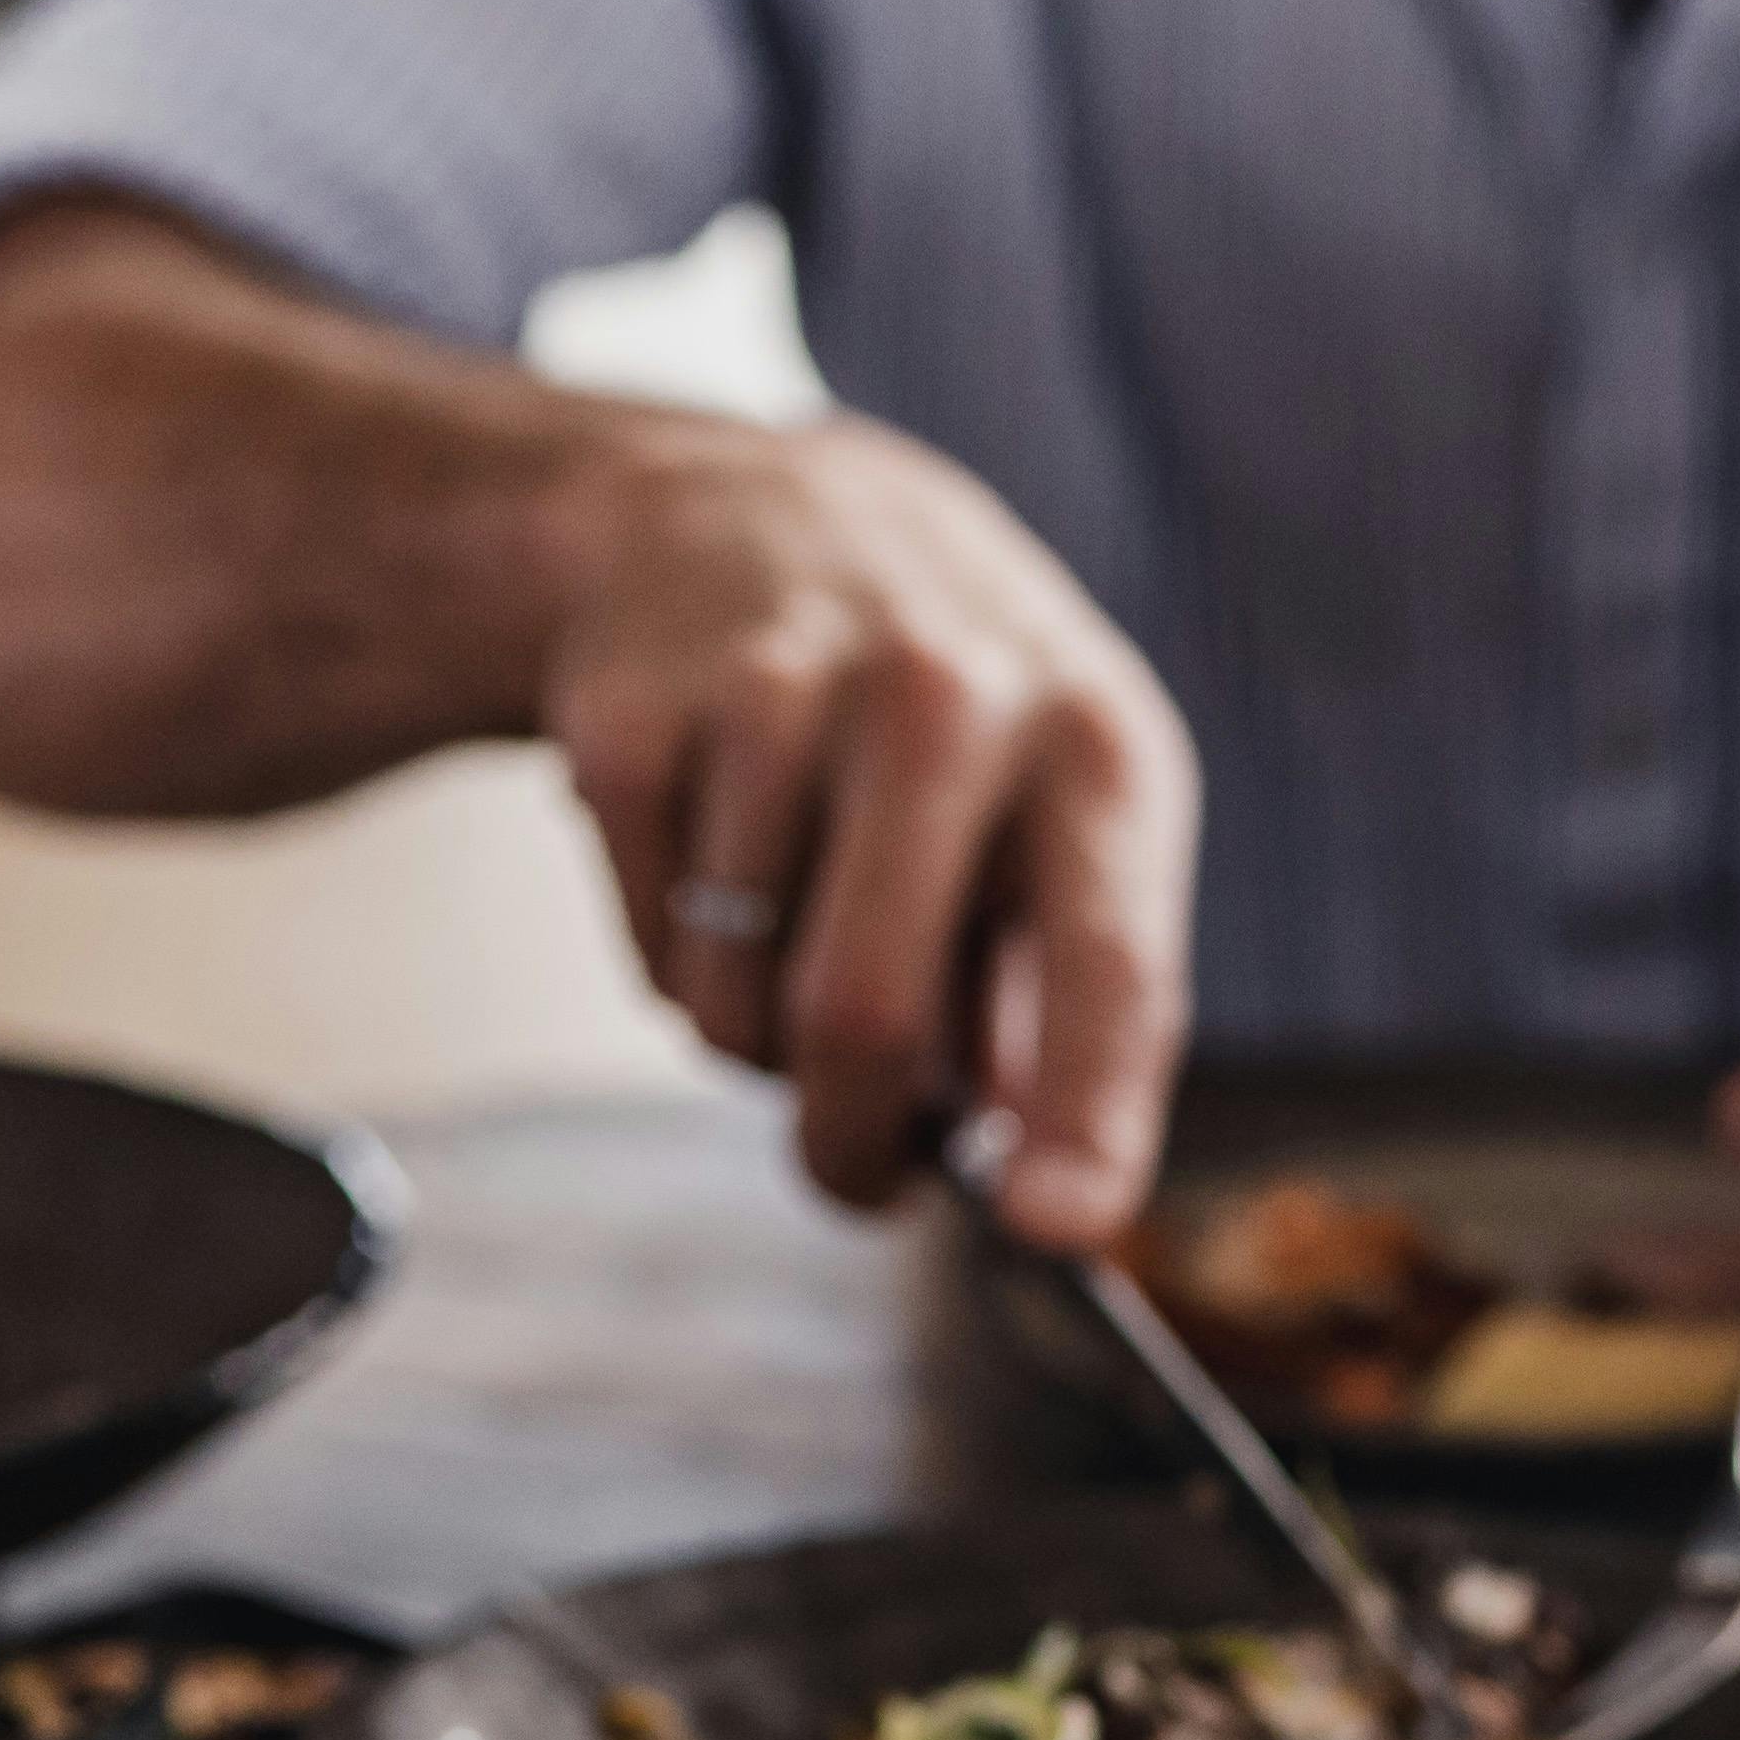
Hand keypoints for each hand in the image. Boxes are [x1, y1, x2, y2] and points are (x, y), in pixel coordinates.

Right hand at [539, 420, 1194, 1245]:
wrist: (753, 511)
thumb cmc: (949, 726)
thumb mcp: (1062, 815)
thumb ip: (1070, 998)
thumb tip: (1042, 1187)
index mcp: (1094, 747)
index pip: (1106, 960)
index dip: (1084, 1114)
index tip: (1051, 1228)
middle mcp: (947, 698)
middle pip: (864, 1012)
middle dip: (849, 1140)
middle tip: (852, 1170)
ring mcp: (777, 687)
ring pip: (735, 1002)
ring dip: (754, 1031)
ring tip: (789, 926)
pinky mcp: (632, 704)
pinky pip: (650, 940)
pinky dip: (676, 952)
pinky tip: (712, 851)